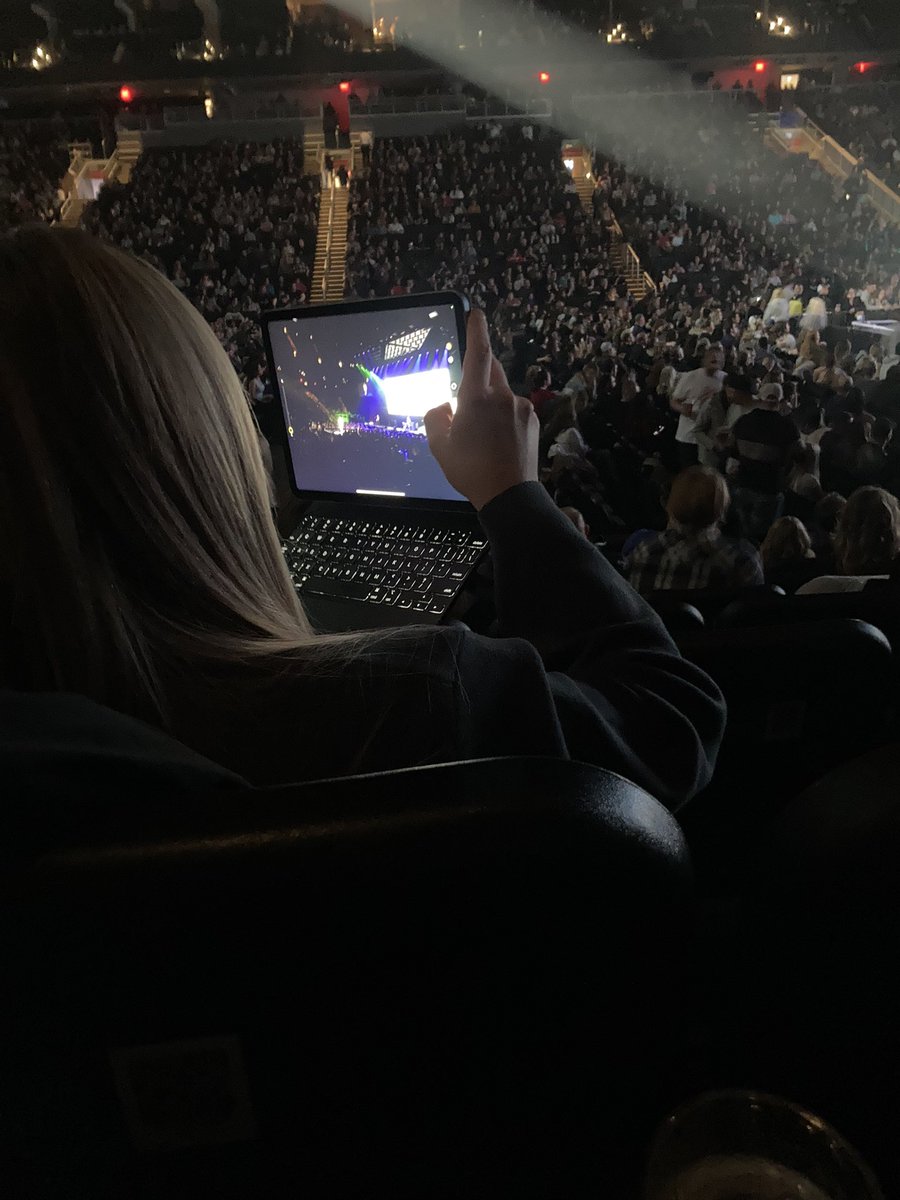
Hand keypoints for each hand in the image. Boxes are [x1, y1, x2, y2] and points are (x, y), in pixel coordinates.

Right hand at [425, 310, 538, 509]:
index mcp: (477, 398)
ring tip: (481, 431)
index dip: (476, 330)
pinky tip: (498, 440)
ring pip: (502, 393)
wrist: (509, 495)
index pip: (478, 353)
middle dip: (479, 370)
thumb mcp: (439, 446)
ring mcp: (522, 408)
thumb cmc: (470, 470)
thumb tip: (442, 406)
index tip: (476, 313)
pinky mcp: (533, 420)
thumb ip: (435, 418)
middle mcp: (503, 397)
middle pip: (491, 368)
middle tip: (467, 389)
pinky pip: (515, 409)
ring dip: (491, 401)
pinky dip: (504, 416)